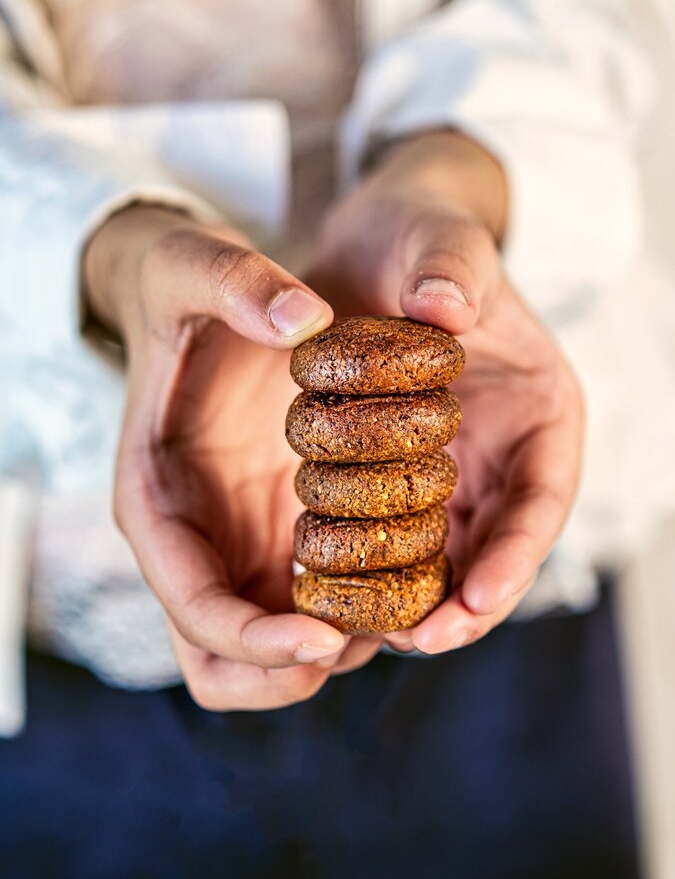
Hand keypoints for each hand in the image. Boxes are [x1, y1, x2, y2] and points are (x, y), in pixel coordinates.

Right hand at [84, 205, 382, 708]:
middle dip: (282, 674)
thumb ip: (238, 282)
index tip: (322, 638)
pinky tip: (403, 579)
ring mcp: (232, 540)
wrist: (195, 292)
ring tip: (395, 617)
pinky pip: (310, 605)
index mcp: (155, 496)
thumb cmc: (183, 285)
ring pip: (266, 652)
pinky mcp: (273, 529)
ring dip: (327, 654)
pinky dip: (352, 613)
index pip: (190, 605)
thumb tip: (302, 316)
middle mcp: (191, 537)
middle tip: (359, 643)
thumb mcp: (196, 261)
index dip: (250, 639)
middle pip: (220, 660)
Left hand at [311, 132, 583, 652]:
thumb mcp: (440, 240)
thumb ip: (450, 269)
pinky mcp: (404, 473)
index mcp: (541, 408)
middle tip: (419, 641)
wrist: (381, 244)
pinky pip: (397, 533)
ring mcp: (456, 469)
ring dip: (416, 599)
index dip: (516, 554)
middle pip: (496, 545)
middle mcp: (504, 452)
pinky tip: (337, 590)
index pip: (542, 496)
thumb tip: (445, 306)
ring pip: (446, 554)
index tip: (481, 598)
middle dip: (465, 601)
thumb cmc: (424, 237)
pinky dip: (376, 565)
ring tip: (376, 637)